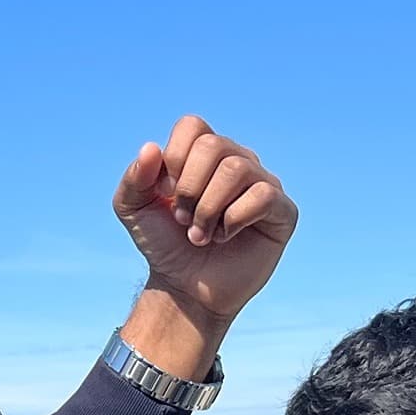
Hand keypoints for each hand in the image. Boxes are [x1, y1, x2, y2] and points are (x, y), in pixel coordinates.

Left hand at [112, 116, 296, 328]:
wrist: (185, 288)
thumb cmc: (164, 244)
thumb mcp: (132, 210)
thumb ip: (134, 178)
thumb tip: (152, 148)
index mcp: (204, 153)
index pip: (193, 126)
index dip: (174, 158)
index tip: (165, 193)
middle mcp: (237, 160)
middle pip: (213, 145)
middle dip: (188, 187)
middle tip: (182, 218)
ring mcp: (262, 183)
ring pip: (236, 169)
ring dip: (208, 208)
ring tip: (199, 234)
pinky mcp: (282, 211)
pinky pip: (263, 195)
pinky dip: (234, 219)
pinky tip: (225, 237)